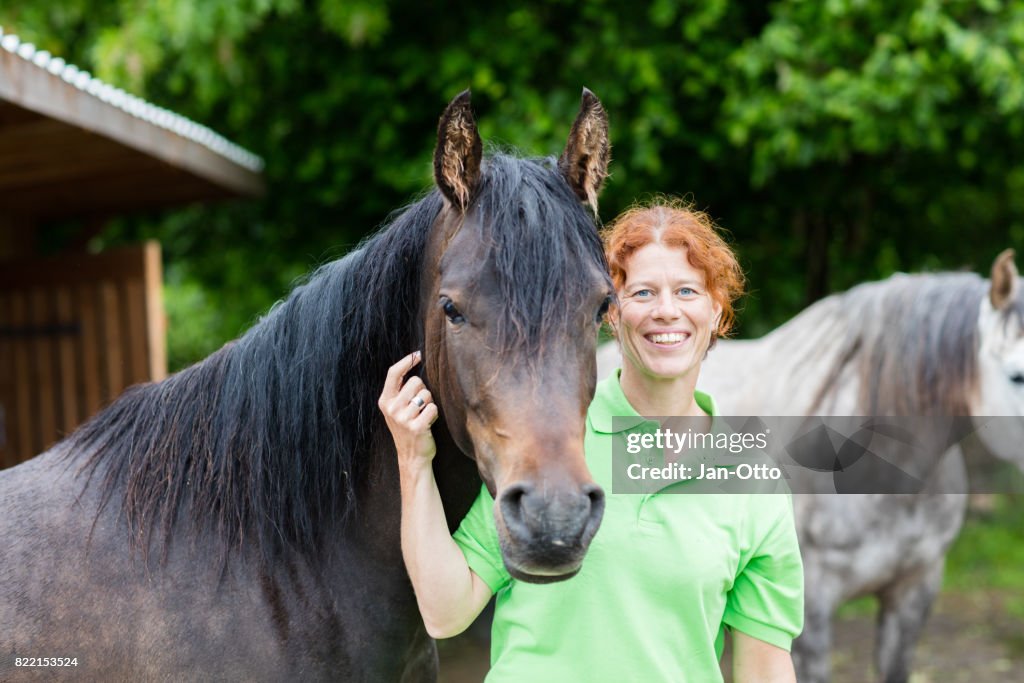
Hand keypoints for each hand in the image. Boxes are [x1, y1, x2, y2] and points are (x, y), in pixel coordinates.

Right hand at [378, 351, 438, 468]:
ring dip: (430, 403)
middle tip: (420, 406)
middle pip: (416, 382)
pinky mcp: (416, 427)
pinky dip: (434, 414)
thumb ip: (400, 390)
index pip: (393, 373)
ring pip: (426, 394)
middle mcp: (391, 408)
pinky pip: (433, 408)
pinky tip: (428, 423)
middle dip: (423, 391)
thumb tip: (413, 361)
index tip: (418, 354)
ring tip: (424, 415)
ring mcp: (403, 418)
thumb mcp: (396, 408)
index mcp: (385, 401)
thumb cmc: (407, 428)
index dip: (406, 361)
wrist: (412, 457)